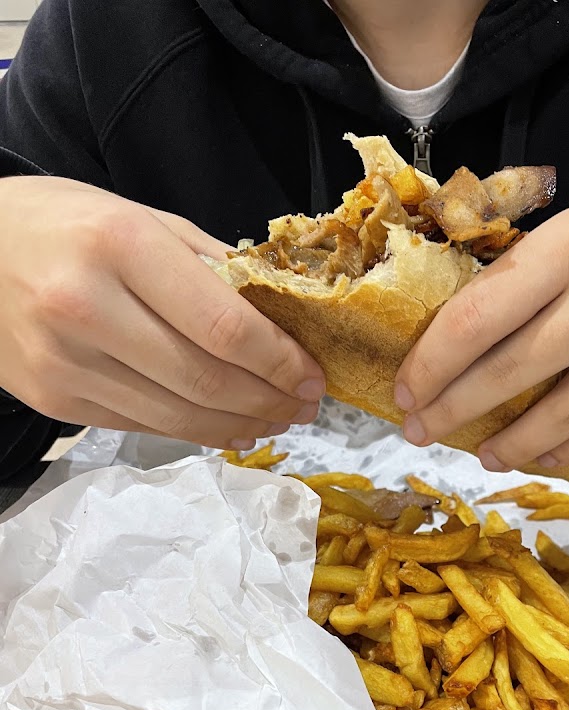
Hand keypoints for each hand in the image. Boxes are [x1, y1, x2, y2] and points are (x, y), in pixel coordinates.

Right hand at [0, 177, 324, 449]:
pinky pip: (144, 425)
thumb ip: (211, 266)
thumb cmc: (63, 225)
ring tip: (278, 420)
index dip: (280, 361)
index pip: (223, 324)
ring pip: (177, 416)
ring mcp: (65, 362)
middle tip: (307, 405)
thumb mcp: (141, 218)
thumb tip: (284, 315)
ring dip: (241, 425)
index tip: (313, 375)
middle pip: (205, 379)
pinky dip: (196, 432)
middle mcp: (86, 307)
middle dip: (270, 400)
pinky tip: (229, 427)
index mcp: (119, 245)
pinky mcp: (55, 400)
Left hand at [395, 166, 568, 471]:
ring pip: (551, 420)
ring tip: (479, 452)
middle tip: (419, 430)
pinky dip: (561, 447)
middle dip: (449, 410)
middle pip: (503, 375)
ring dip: (504, 444)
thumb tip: (458, 341)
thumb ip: (530, 277)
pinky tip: (540, 452)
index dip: (430, 365)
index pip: (475, 319)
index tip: (405, 390)